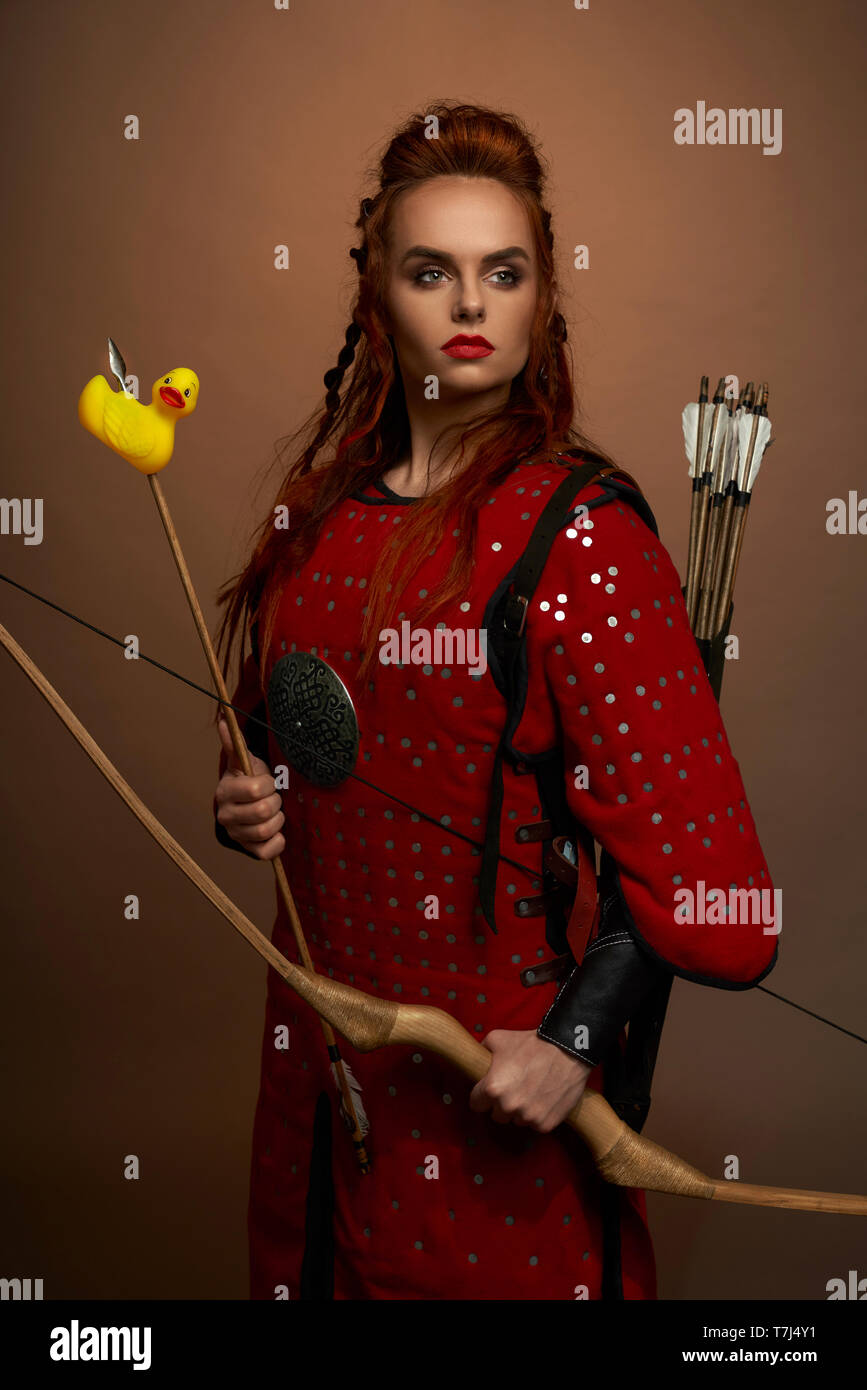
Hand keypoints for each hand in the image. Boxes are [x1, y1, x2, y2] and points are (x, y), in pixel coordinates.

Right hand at [214, 717, 284, 859]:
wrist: (247, 806)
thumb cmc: (249, 781)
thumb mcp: (244, 762)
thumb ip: (236, 744)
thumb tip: (224, 720)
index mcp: (224, 792)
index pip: (255, 789)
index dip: (269, 784)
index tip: (268, 782)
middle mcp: (225, 816)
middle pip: (262, 812)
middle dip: (276, 802)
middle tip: (275, 797)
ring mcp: (236, 835)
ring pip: (265, 831)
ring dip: (278, 820)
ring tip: (275, 812)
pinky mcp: (248, 850)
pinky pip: (267, 853)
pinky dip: (278, 842)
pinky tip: (277, 832)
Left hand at [469, 1028, 592, 1133]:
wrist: (568, 1050)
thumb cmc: (532, 1043)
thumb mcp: (498, 1038)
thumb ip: (481, 1051)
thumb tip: (474, 1059)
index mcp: (493, 1088)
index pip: (476, 1104)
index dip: (482, 1096)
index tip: (489, 1091)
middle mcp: (508, 1106)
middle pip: (496, 1115)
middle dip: (501, 1104)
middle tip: (514, 1088)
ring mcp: (528, 1117)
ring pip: (516, 1121)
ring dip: (520, 1110)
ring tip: (531, 1091)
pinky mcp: (545, 1124)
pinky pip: (534, 1125)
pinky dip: (538, 1115)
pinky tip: (543, 1098)